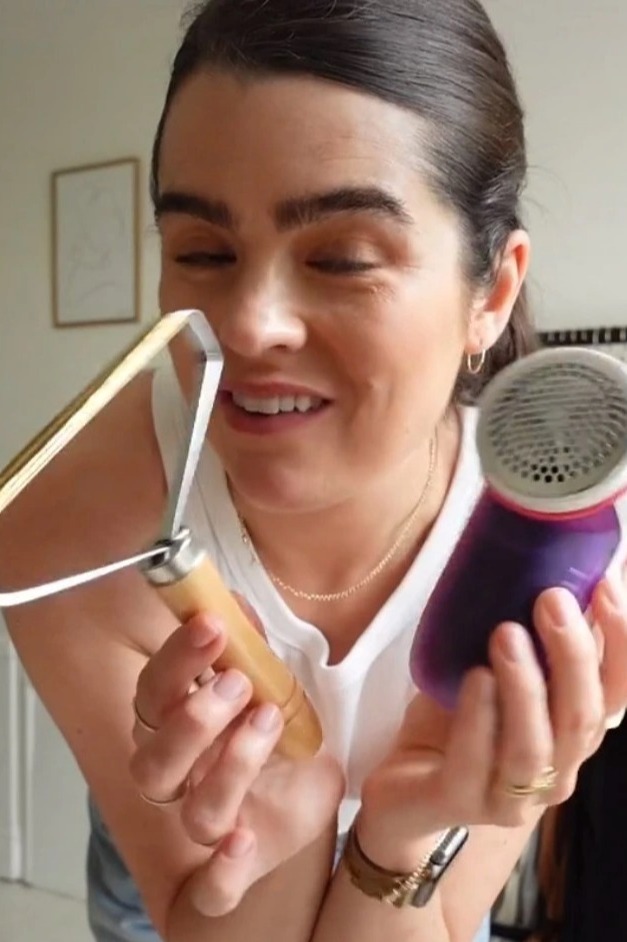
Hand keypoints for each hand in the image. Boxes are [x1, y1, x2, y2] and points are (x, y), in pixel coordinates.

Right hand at [129, 603, 343, 915]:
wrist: (310, 777)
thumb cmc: (274, 723)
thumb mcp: (269, 678)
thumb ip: (249, 647)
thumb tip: (235, 604)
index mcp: (175, 724)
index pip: (153, 694)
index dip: (176, 661)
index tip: (213, 626)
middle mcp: (183, 776)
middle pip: (155, 762)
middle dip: (194, 720)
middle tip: (239, 683)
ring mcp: (210, 822)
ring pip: (195, 811)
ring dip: (230, 766)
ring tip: (268, 721)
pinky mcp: (239, 865)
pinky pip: (214, 890)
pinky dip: (223, 873)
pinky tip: (243, 842)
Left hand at [359, 573, 626, 867]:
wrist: (404, 784)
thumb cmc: (458, 718)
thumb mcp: (495, 670)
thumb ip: (528, 637)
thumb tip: (550, 564)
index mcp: (571, 736)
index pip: (615, 694)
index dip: (620, 644)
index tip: (606, 586)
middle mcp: (556, 771)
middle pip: (583, 718)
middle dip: (572, 655)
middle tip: (550, 599)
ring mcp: (512, 797)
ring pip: (535, 748)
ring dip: (525, 687)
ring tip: (506, 632)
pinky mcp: (461, 803)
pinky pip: (475, 764)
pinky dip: (478, 720)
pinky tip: (475, 679)